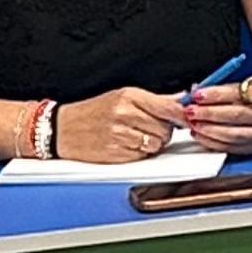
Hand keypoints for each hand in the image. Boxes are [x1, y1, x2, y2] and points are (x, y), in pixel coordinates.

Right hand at [57, 87, 190, 163]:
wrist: (62, 129)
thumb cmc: (93, 112)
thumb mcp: (123, 97)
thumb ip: (156, 100)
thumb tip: (183, 98)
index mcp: (129, 96)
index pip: (169, 107)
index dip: (183, 115)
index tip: (189, 118)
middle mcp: (125, 114)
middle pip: (166, 128)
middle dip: (163, 130)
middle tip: (148, 127)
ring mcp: (120, 134)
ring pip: (157, 143)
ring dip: (152, 143)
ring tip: (135, 136)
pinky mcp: (116, 152)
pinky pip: (143, 155)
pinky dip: (139, 153)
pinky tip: (126, 145)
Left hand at [179, 75, 251, 156]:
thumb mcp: (249, 87)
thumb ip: (223, 90)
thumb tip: (196, 93)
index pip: (239, 94)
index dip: (216, 94)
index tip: (197, 94)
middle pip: (236, 115)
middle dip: (209, 114)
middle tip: (191, 111)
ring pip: (233, 134)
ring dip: (208, 130)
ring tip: (193, 123)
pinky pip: (231, 148)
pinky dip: (212, 142)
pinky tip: (200, 135)